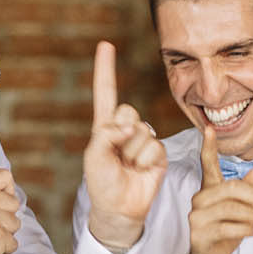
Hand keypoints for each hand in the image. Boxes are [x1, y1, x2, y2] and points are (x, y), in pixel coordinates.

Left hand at [82, 41, 165, 252]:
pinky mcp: (158, 153)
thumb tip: (132, 126)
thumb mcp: (94, 156)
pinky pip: (153, 146)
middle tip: (116, 156)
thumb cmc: (102, 183)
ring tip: (127, 167)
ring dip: (131, 152)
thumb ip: (107, 135)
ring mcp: (143, 139)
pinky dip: (144, 160)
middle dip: (120, 133)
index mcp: (105, 125)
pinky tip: (140, 171)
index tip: (106, 44)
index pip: (106, 92)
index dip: (105, 69)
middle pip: (127, 111)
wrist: (119, 209)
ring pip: (140, 131)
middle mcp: (125, 128)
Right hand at [185, 127, 252, 253]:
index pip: (207, 164)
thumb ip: (250, 190)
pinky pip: (228, 227)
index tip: (209, 128)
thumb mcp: (242, 210)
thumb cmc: (224, 232)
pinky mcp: (199, 234)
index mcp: (209, 189)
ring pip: (232, 208)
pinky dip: (246, 228)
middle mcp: (199, 199)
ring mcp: (196, 217)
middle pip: (232, 188)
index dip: (208, 146)